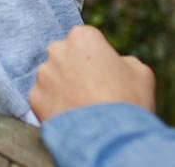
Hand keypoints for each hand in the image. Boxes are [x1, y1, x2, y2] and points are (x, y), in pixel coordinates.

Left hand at [29, 25, 155, 121]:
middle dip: (74, 68)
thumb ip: (124, 60)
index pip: (85, 39)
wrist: (109, 137)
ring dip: (62, 88)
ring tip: (82, 107)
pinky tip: (70, 117)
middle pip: (64, 55)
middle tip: (92, 91)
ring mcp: (43, 73)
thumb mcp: (140, 73)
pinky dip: (54, 106)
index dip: (96, 56)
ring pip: (52, 77)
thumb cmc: (128, 101)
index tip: (104, 72)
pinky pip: (43, 98)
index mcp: (82, 37)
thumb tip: (117, 63)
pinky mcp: (34, 95)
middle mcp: (57, 49)